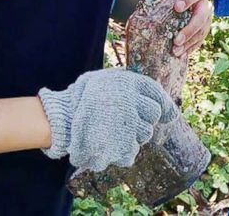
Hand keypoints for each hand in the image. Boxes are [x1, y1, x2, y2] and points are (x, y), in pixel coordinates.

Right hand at [38, 68, 177, 171]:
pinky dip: (123, 151)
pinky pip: (132, 151)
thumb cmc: (79, 98)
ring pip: (144, 134)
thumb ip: (120, 78)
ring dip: (132, 134)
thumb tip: (138, 80)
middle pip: (154, 115)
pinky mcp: (122, 148)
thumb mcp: (100, 79)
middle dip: (144, 119)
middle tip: (126, 120)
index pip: (157, 95)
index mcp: (128, 85)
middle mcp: (132, 103)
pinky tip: (109, 144)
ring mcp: (128, 126)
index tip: (168, 114)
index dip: (164, 105)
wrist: (60, 120)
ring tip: (112, 131)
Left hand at [171, 0, 213, 56]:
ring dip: (188, 43)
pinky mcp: (204, 31)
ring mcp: (207, 20)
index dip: (187, 0)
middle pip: (200, 18)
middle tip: (176, 40)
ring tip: (175, 51)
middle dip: (189, 30)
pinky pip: (199, 41)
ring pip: (201, 32)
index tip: (176, 7)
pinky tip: (180, 54)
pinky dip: (189, 48)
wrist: (177, 7)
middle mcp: (205, 6)